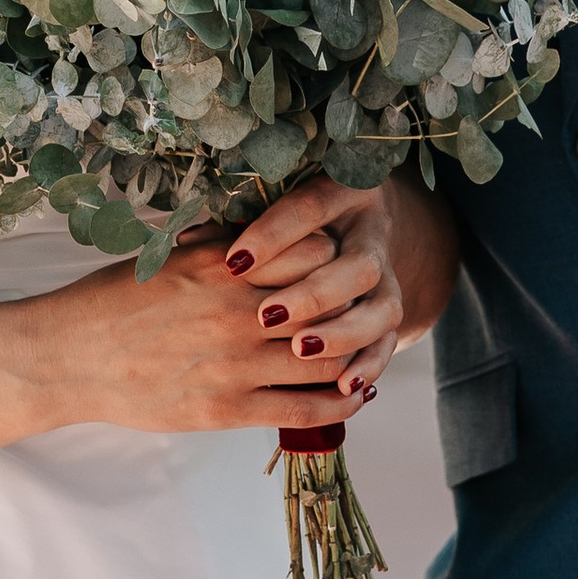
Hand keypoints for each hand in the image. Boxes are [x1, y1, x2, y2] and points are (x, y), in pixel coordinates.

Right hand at [21, 181, 403, 435]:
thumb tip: (264, 228)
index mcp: (224, 266)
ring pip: (326, 360)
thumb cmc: (112, 302)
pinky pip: (303, 409)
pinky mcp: (226, 408)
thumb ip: (222, 245)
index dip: (336, 258)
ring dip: (357, 359)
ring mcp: (235, 363)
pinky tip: (356, 398)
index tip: (344, 265)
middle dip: (355, 308)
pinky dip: (340, 406)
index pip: (314, 251)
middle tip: (370, 311)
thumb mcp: (170, 257)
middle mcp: (238, 312)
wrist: (67, 358)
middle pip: (330, 305)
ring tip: (370, 358)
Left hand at [225, 173, 415, 403]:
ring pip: (383, 307)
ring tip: (301, 351)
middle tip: (266, 317)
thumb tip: (189, 244)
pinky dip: (370, 364)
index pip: (309, 209)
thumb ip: (235, 228)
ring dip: (345, 334)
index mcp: (340, 193)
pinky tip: (343, 385)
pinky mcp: (387, 309)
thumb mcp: (263, 212)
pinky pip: (388, 341)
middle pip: (357, 265)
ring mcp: (384, 275)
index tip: (234, 263)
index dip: (274, 234)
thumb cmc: (286, 223)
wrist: (346, 229)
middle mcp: (370, 232)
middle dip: (315, 294)